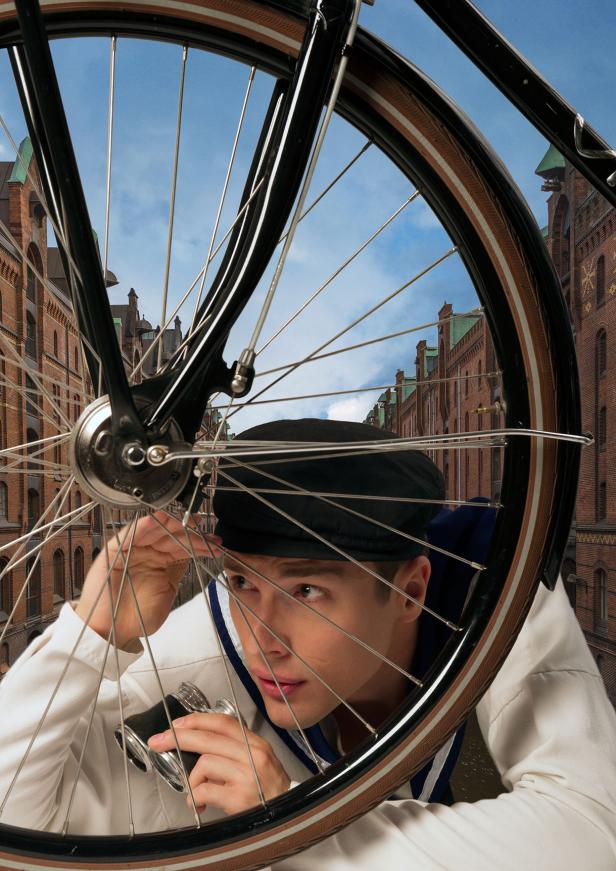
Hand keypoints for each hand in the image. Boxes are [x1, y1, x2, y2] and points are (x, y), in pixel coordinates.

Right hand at [75, 511, 219, 648]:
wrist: (111, 632)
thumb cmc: (138, 617)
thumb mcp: (167, 591)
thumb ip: (177, 570)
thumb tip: (196, 550)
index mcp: (160, 560)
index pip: (182, 545)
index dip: (199, 543)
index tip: (216, 543)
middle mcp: (147, 551)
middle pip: (170, 534)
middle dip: (190, 532)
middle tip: (206, 531)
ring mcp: (130, 549)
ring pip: (152, 530)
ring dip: (170, 523)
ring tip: (187, 521)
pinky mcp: (113, 551)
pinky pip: (128, 535)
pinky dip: (141, 527)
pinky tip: (156, 520)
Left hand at [147, 712, 290, 814]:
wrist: (288, 816)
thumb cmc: (271, 791)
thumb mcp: (260, 761)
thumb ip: (235, 749)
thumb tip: (199, 743)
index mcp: (256, 744)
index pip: (223, 722)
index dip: (197, 720)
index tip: (177, 724)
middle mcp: (253, 755)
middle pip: (208, 739)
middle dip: (177, 738)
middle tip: (159, 741)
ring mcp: (246, 776)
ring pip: (204, 763)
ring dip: (192, 780)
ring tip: (195, 791)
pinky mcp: (239, 798)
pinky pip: (204, 790)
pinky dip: (195, 798)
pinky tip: (200, 805)